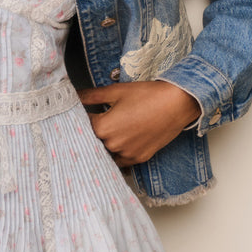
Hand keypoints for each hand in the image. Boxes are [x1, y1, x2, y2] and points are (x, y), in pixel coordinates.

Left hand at [78, 80, 200, 167]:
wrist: (176, 104)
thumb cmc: (147, 95)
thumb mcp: (116, 91)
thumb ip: (92, 96)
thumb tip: (75, 95)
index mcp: (103, 127)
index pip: (82, 125)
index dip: (80, 118)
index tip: (80, 114)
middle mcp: (113, 145)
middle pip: (93, 141)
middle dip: (92, 132)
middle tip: (96, 122)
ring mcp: (126, 154)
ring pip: (106, 152)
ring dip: (105, 144)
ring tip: (111, 131)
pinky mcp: (139, 158)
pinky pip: (121, 160)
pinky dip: (118, 153)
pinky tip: (121, 142)